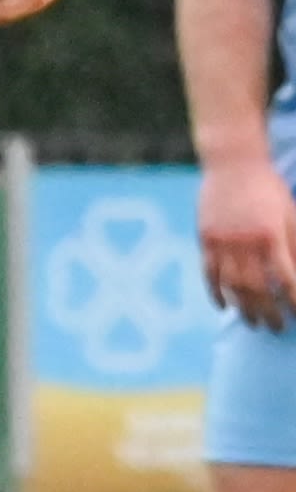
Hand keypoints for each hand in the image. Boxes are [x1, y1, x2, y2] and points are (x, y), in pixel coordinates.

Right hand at [200, 157, 295, 332]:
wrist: (232, 162)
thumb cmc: (268, 188)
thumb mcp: (290, 214)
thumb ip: (295, 245)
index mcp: (270, 235)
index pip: (286, 279)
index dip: (294, 300)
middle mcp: (244, 242)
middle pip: (257, 288)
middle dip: (269, 312)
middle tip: (278, 328)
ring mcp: (221, 241)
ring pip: (232, 284)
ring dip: (243, 308)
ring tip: (253, 323)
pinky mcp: (205, 238)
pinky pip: (209, 272)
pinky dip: (215, 292)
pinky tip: (224, 307)